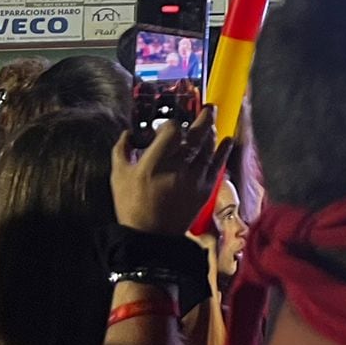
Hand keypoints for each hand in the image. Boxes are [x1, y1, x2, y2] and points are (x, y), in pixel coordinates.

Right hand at [110, 108, 232, 236]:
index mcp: (153, 163)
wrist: (151, 237)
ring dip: (212, 131)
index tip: (167, 126)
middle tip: (208, 107)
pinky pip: (217, 165)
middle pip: (196, 135)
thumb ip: (122, 150)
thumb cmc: (132, 205)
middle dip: (204, 118)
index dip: (171, 123)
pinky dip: (223, 151)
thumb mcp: (118, 176)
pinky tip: (226, 140)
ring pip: (208, 147)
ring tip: (212, 121)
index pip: (171, 131)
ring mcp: (194, 178)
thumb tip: (129, 133)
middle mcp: (177, 167)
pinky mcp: (205, 189)